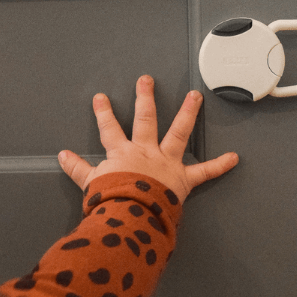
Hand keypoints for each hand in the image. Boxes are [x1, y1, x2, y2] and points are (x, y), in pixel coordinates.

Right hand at [58, 75, 238, 202]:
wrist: (130, 215)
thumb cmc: (111, 201)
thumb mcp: (89, 185)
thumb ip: (77, 169)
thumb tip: (62, 156)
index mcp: (122, 154)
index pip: (110, 129)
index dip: (104, 113)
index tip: (102, 99)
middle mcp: (146, 152)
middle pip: (146, 119)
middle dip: (145, 98)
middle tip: (147, 81)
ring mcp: (166, 163)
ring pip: (178, 133)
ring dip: (187, 113)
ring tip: (195, 97)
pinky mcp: (182, 180)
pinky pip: (204, 172)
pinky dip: (219, 165)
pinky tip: (234, 157)